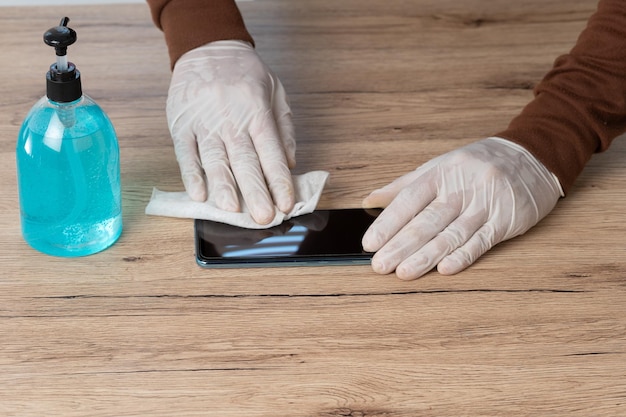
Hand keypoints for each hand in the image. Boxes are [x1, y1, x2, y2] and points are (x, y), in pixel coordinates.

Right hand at [167, 40, 295, 224]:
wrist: (207, 46)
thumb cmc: (245, 73)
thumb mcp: (276, 91)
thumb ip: (284, 127)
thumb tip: (290, 163)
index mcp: (257, 111)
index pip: (271, 153)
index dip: (279, 181)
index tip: (286, 204)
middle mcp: (231, 119)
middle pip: (245, 161)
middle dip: (255, 193)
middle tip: (263, 218)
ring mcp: (204, 122)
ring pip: (215, 160)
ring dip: (223, 188)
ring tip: (232, 211)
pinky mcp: (181, 124)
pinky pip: (186, 153)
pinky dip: (191, 175)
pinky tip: (199, 194)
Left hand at [361, 137, 562, 279]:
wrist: (533, 155)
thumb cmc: (478, 164)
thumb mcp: (440, 166)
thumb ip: (403, 185)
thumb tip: (369, 201)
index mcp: (441, 172)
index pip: (409, 199)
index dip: (388, 222)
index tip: (370, 243)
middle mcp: (462, 187)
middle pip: (427, 220)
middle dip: (401, 245)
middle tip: (380, 266)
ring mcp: (486, 204)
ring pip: (451, 233)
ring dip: (426, 256)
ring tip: (404, 273)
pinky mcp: (507, 220)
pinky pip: (482, 240)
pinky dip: (463, 256)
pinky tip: (445, 269)